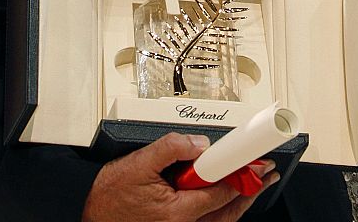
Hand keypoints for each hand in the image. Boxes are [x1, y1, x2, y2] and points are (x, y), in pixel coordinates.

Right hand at [81, 133, 278, 221]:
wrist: (89, 214)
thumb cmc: (110, 195)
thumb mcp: (139, 162)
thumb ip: (172, 147)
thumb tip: (199, 143)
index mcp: (177, 212)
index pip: (221, 191)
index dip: (244, 176)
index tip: (261, 164)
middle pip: (227, 212)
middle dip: (250, 192)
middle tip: (267, 175)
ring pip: (220, 221)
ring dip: (238, 203)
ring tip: (254, 185)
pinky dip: (221, 211)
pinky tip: (225, 198)